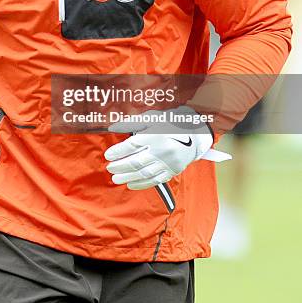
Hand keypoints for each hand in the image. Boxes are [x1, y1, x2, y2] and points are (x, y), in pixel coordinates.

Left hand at [104, 107, 230, 189]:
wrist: (194, 135)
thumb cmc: (170, 124)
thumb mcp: (152, 118)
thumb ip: (134, 123)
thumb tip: (115, 126)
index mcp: (156, 135)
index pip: (132, 145)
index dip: (118, 151)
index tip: (108, 155)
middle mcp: (161, 150)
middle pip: (136, 161)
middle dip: (121, 166)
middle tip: (110, 168)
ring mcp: (167, 162)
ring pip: (144, 173)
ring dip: (128, 177)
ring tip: (116, 178)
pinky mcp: (172, 171)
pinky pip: (155, 180)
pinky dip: (142, 184)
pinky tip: (131, 184)